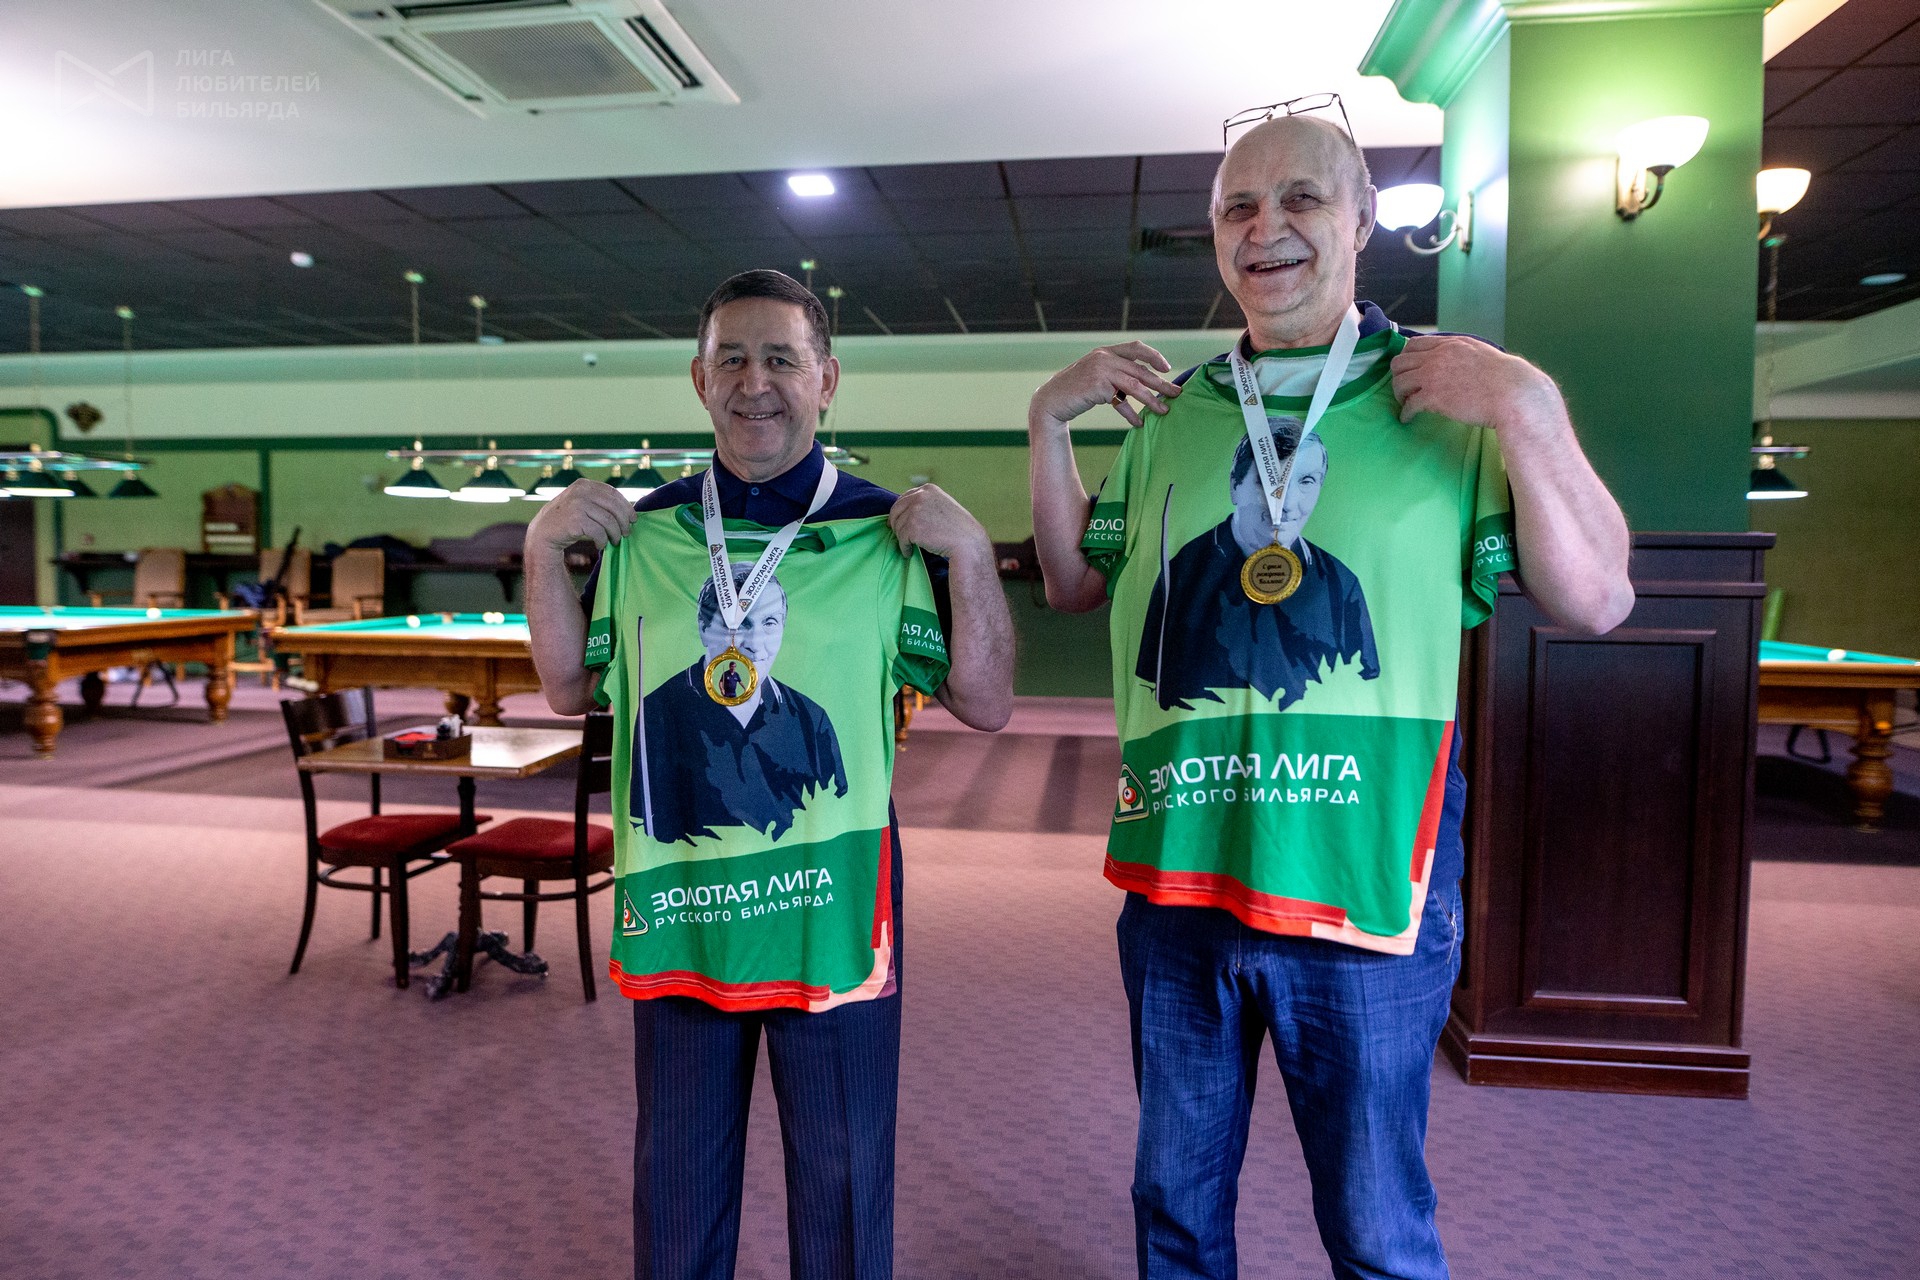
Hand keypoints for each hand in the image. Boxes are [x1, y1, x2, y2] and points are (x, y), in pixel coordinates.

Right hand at [524, 477, 635, 554]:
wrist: (543, 533)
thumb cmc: (567, 520)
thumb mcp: (581, 503)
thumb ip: (598, 501)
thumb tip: (628, 508)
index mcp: (584, 484)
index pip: (613, 493)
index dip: (626, 507)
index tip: (633, 519)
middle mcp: (581, 492)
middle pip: (614, 507)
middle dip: (624, 522)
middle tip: (626, 533)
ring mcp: (577, 505)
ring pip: (609, 521)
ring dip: (615, 534)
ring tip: (615, 541)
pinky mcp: (576, 521)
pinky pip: (599, 532)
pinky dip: (603, 541)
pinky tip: (601, 545)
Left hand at [888, 484, 988, 561]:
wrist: (967, 541)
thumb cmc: (957, 528)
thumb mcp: (943, 505)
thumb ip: (926, 503)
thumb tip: (906, 511)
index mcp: (928, 489)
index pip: (903, 498)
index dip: (899, 512)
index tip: (896, 521)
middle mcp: (920, 497)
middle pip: (896, 511)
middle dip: (895, 524)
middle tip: (899, 536)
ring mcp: (915, 512)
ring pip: (898, 526)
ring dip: (902, 538)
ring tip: (909, 546)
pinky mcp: (912, 528)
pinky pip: (901, 540)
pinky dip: (904, 548)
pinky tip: (909, 552)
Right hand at [1030, 340, 1182, 430]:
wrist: (1051, 401)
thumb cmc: (1075, 391)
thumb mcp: (1096, 377)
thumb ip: (1115, 375)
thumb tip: (1140, 385)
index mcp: (1105, 352)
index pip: (1136, 348)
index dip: (1154, 356)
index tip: (1167, 368)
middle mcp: (1104, 358)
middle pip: (1140, 370)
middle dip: (1161, 383)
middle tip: (1177, 394)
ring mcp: (1101, 371)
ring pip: (1135, 385)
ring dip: (1152, 400)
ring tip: (1164, 411)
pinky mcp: (1098, 386)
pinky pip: (1122, 402)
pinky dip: (1131, 414)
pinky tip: (1138, 423)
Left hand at [1390, 334, 1565, 436]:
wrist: (1511, 393)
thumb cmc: (1504, 378)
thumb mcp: (1481, 353)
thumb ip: (1463, 354)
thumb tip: (1460, 361)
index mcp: (1450, 344)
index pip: (1414, 344)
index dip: (1407, 358)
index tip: (1408, 369)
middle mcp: (1437, 356)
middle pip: (1400, 362)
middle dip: (1399, 376)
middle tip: (1405, 388)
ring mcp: (1433, 375)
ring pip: (1399, 382)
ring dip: (1399, 394)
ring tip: (1405, 403)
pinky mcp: (1433, 397)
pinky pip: (1408, 404)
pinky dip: (1405, 412)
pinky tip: (1407, 418)